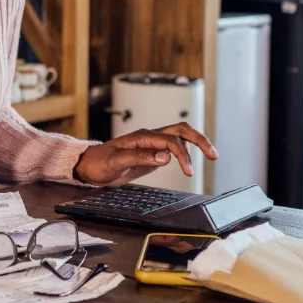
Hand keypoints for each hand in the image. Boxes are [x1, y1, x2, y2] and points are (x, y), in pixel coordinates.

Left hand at [73, 122, 217, 185]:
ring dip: (196, 143)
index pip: (170, 141)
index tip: (189, 171)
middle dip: (199, 140)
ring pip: (179, 136)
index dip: (183, 155)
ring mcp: (151, 143)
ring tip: (211, 155)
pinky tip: (192, 160)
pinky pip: (173, 145)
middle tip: (213, 155)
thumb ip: (140, 157)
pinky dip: (187, 150)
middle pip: (181, 130)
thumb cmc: (99, 163)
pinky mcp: (151, 151)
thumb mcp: (116, 161)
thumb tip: (166, 156)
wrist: (88, 166)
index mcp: (142, 137)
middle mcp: (149, 136)